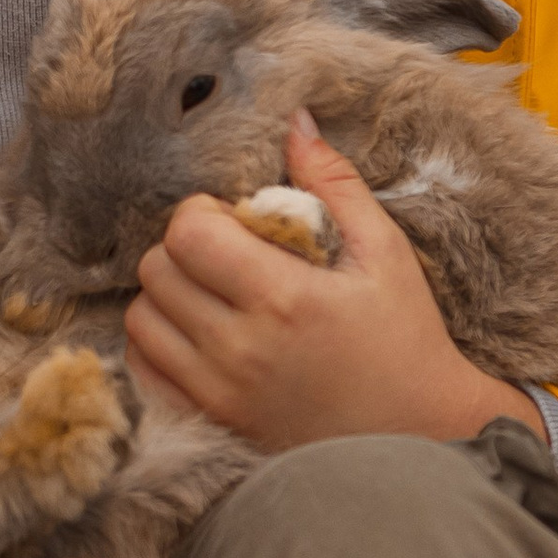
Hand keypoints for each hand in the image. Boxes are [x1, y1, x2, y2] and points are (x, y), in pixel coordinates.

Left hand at [123, 113, 540, 452]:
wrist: (419, 436)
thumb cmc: (404, 337)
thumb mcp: (383, 250)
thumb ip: (332, 181)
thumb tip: (293, 121)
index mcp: (284, 298)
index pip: (188, 232)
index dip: (202, 213)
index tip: (233, 220)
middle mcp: (241, 349)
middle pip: (156, 270)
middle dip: (183, 249)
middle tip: (225, 255)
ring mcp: (220, 393)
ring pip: (139, 320)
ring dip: (166, 295)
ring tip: (212, 294)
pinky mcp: (211, 421)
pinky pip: (143, 370)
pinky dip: (158, 344)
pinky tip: (199, 334)